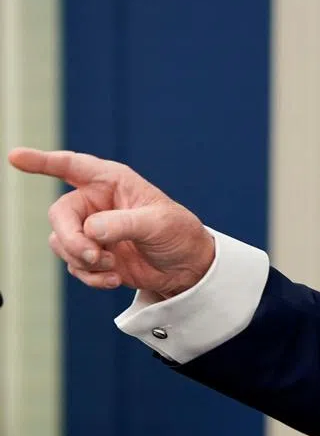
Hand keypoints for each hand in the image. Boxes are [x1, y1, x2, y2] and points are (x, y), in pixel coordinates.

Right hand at [7, 148, 215, 298]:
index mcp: (113, 181)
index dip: (42, 161)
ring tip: (113, 266)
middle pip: (60, 214)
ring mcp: (92, 229)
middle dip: (71, 239)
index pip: (72, 166)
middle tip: (93, 256)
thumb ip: (124, 223)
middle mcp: (97, 202)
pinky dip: (90, 275)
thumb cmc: (179, 234)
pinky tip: (114, 279)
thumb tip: (91, 230)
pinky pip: (74, 265)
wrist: (187, 267)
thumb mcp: (158, 224)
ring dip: (83, 260)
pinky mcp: (93, 254)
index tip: (15, 156)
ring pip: (61, 242)